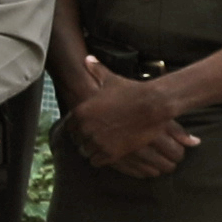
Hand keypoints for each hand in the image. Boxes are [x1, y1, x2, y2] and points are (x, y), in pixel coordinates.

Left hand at [65, 58, 196, 177]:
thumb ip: (95, 70)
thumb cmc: (130, 91)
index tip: (88, 127)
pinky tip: (108, 152)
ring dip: (92, 150)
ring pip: (85, 152)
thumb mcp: (110, 80)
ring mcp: (97, 142)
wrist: (151, 105)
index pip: (70, 127)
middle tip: (96, 137)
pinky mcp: (110, 153)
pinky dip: (100, 158)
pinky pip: (96, 161)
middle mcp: (85, 128)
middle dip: (85, 140)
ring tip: (101, 145)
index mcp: (80, 112)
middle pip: (77, 141)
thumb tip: (87, 59)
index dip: (78, 128)